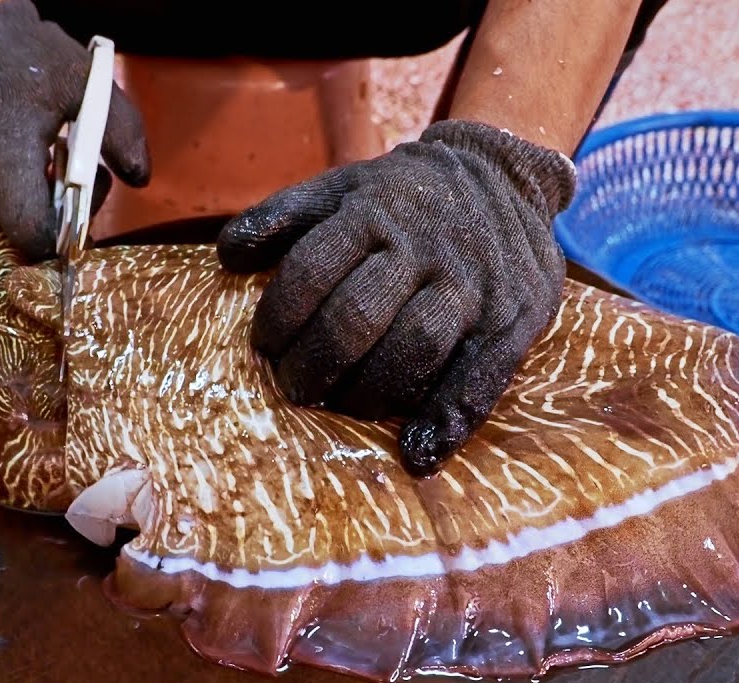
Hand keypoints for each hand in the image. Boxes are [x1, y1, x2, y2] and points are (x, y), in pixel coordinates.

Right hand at [0, 0, 149, 260]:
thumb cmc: (30, 57)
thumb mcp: (87, 82)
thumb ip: (122, 131)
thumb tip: (139, 179)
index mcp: (3, 154)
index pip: (30, 232)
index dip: (63, 238)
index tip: (84, 211)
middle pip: (25, 230)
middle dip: (60, 214)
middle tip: (78, 171)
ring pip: (11, 218)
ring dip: (42, 199)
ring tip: (54, 154)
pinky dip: (21, 190)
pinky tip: (32, 156)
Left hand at [216, 120, 574, 474]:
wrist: (503, 175)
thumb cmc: (403, 196)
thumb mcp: (343, 187)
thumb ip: (283, 216)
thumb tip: (226, 258)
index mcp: (372, 213)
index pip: (311, 270)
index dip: (279, 318)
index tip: (265, 346)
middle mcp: (423, 247)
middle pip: (357, 316)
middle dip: (316, 364)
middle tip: (297, 390)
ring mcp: (471, 284)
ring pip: (414, 347)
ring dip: (370, 393)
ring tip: (345, 408)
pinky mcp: (512, 318)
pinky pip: (480, 376)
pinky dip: (448, 419)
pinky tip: (417, 451)